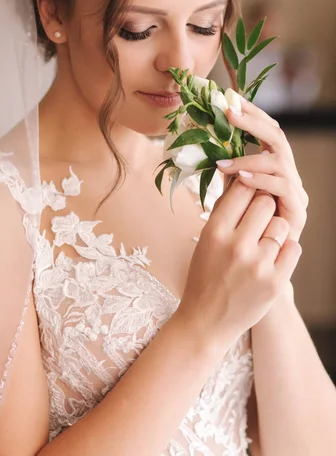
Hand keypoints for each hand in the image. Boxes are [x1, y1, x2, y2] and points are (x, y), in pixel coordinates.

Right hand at [177, 177, 301, 350]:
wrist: (206, 321)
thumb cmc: (205, 274)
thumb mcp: (206, 240)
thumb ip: (224, 210)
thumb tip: (240, 176)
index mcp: (214, 232)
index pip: (241, 190)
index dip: (248, 185)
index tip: (250, 187)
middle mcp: (236, 246)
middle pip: (265, 202)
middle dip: (264, 205)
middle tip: (258, 216)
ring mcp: (258, 265)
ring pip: (282, 225)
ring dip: (275, 229)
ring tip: (263, 241)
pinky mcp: (276, 282)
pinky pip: (294, 248)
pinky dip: (286, 249)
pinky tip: (272, 257)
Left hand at [217, 99, 308, 241]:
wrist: (256, 266)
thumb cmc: (241, 228)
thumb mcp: (230, 193)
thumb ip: (226, 171)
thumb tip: (203, 145)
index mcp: (272, 166)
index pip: (266, 131)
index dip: (251, 113)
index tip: (230, 99)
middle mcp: (287, 173)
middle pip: (277, 137)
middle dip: (253, 122)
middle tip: (228, 112)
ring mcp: (294, 190)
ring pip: (279, 160)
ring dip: (249, 157)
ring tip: (224, 163)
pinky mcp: (297, 209)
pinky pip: (282, 186)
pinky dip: (260, 179)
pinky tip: (241, 178)